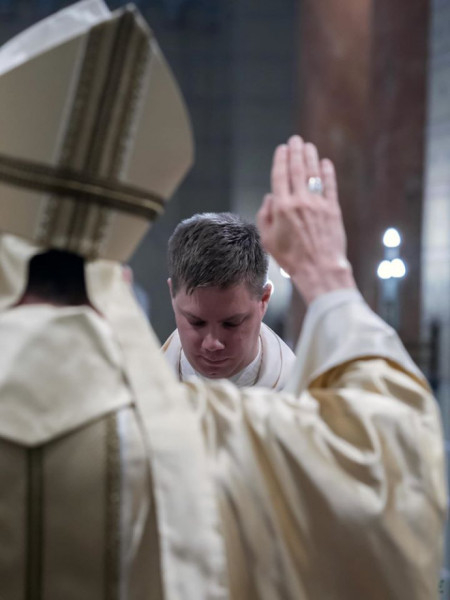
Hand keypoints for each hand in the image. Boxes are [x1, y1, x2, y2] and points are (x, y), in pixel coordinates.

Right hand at [256, 135, 355, 303]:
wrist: (319, 268)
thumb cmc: (291, 258)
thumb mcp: (268, 240)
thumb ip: (264, 216)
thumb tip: (270, 197)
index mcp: (282, 207)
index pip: (280, 176)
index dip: (281, 159)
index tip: (282, 148)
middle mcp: (300, 201)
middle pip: (297, 169)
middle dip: (296, 151)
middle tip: (296, 140)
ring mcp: (318, 204)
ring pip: (313, 174)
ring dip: (310, 157)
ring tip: (308, 146)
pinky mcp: (333, 209)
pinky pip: (329, 185)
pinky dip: (327, 173)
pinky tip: (325, 163)